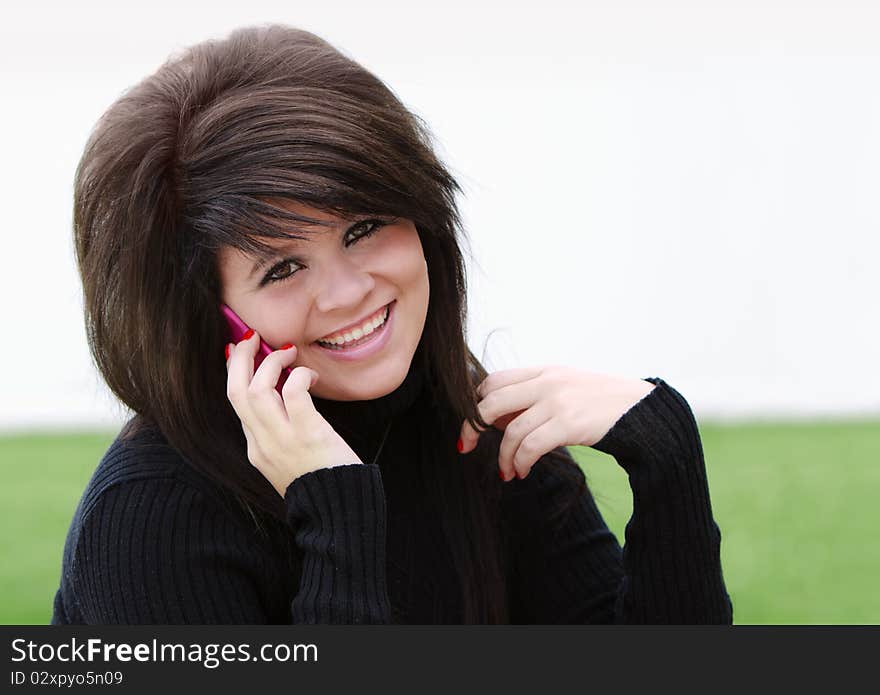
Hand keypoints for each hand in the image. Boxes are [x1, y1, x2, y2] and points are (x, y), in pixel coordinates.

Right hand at [225, 331, 362, 496]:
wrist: (337, 514)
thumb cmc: (323, 484)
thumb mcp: (290, 462)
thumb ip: (281, 434)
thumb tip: (286, 396)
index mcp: (256, 450)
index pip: (235, 403)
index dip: (235, 372)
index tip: (240, 351)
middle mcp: (261, 443)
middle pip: (235, 391)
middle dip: (239, 358)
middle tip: (252, 337)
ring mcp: (282, 440)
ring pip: (257, 388)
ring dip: (270, 362)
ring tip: (288, 352)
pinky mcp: (308, 434)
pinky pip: (294, 392)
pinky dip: (299, 376)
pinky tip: (312, 375)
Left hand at [458, 366, 655, 481]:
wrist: (643, 412)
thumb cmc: (604, 405)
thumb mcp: (568, 387)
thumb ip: (536, 395)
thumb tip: (499, 419)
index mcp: (545, 370)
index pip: (494, 379)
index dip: (477, 402)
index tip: (474, 424)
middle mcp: (548, 381)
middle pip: (491, 401)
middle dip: (472, 427)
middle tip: (466, 446)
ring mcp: (558, 401)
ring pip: (510, 431)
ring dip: (503, 457)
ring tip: (507, 472)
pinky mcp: (569, 423)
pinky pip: (530, 447)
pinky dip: (520, 463)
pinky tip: (522, 472)